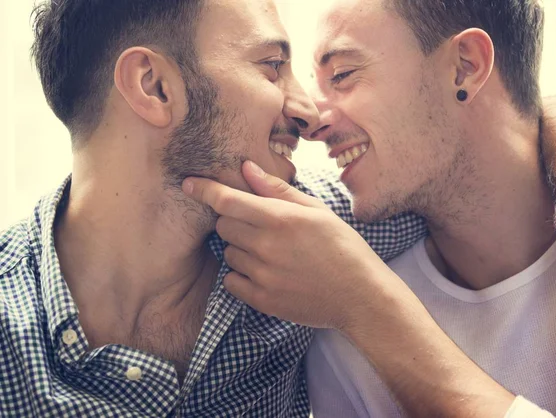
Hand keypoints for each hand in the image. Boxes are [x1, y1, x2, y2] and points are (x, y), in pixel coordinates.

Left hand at [182, 161, 392, 330]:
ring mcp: (262, 275)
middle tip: (259, 225)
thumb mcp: (316, 210)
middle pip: (223, 225)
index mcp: (280, 219)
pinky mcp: (261, 299)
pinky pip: (231, 281)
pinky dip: (241, 274)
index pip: (228, 201)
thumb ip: (278, 190)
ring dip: (240, 248)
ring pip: (228, 253)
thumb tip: (247, 168)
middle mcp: (266, 246)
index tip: (188, 184)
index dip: (204, 189)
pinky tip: (267, 272)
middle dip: (233, 220)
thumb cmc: (342, 246)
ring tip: (270, 252)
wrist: (359, 295)